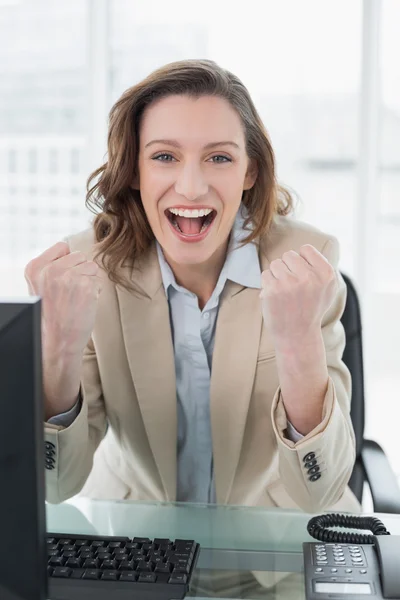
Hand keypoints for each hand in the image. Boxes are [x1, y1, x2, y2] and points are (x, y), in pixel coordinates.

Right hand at [25, 241, 101, 357]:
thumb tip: (70, 251)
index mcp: (36, 267)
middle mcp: (51, 269)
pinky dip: (95, 293)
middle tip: (70, 293)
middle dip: (80, 272)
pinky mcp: (86, 286)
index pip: (62, 247)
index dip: (68, 262)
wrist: (57, 341)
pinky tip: (84, 305)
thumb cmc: (51, 315)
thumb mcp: (39, 287)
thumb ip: (49, 267)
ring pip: (92, 267)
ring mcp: (69, 277)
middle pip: (80, 256)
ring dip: (89, 282)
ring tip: (77, 299)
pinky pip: (99, 281)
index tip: (63, 280)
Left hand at [260, 244, 336, 348]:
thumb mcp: (327, 289)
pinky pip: (265, 274)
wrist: (297, 335)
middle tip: (293, 288)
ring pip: (276, 264)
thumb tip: (304, 250)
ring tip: (285, 293)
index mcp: (326, 274)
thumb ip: (321, 267)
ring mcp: (290, 283)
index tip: (303, 276)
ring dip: (277, 276)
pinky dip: (268, 284)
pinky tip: (276, 297)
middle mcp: (309, 277)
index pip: (306, 249)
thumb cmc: (311, 309)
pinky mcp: (273, 290)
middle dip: (288, 268)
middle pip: (289, 255)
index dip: (301, 261)